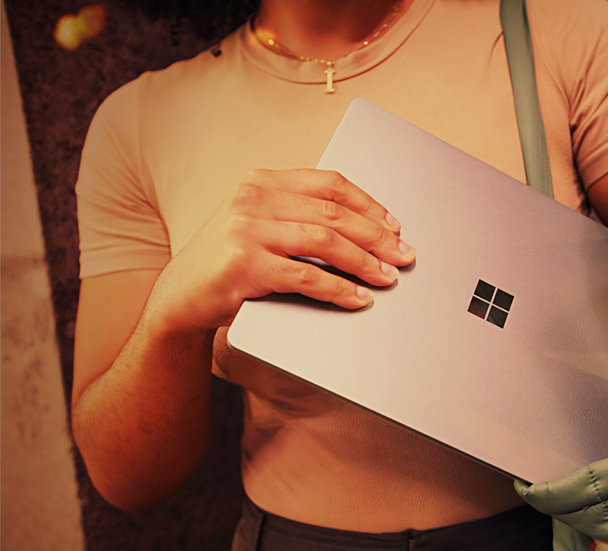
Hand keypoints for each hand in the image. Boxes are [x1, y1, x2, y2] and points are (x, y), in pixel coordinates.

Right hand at [147, 168, 415, 332]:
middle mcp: (253, 198)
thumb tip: (363, 228)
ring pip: (326, 241)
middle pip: (333, 212)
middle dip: (377, 236)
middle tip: (403, 255)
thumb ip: (296, 214)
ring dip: (365, 261)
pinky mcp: (245, 264)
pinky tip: (359, 298)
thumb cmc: (228, 263)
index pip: (329, 183)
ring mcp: (246, 229)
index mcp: (261, 181)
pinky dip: (340, 288)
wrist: (179, 297)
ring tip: (387, 277)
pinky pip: (307, 276)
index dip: (368, 203)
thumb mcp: (258, 224)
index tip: (394, 225)